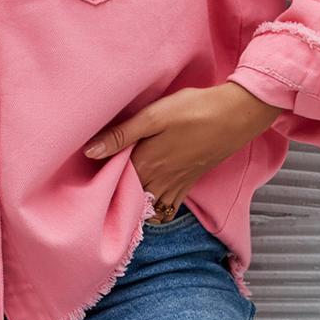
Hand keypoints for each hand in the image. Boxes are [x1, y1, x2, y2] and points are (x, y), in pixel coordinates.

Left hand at [81, 83, 284, 220]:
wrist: (235, 115)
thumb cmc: (193, 110)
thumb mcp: (154, 116)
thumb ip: (121, 135)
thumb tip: (89, 152)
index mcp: (147, 164)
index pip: (113, 184)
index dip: (98, 181)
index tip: (84, 175)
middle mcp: (160, 181)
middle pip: (129, 198)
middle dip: (112, 195)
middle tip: (96, 185)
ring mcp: (176, 184)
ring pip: (147, 206)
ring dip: (132, 203)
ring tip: (118, 191)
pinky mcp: (189, 182)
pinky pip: (167, 207)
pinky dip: (154, 209)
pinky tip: (146, 194)